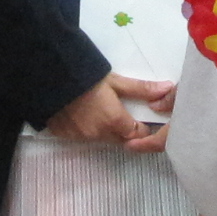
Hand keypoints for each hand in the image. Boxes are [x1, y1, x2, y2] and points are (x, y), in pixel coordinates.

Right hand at [43, 74, 174, 155]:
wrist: (48, 76)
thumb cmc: (86, 77)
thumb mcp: (115, 81)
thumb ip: (142, 89)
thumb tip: (168, 89)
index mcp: (114, 122)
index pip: (138, 135)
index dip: (143, 127)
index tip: (142, 118)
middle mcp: (98, 134)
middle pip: (120, 139)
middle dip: (124, 129)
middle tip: (121, 111)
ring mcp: (80, 137)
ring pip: (101, 138)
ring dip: (105, 129)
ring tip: (100, 109)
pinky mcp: (65, 135)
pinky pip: (82, 136)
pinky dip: (86, 129)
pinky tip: (82, 113)